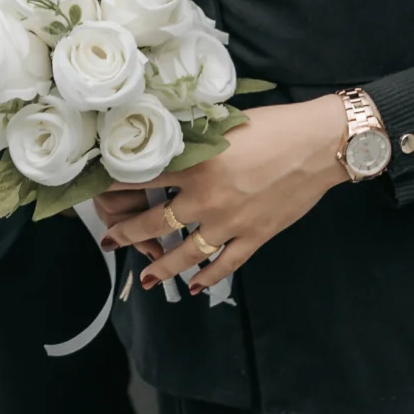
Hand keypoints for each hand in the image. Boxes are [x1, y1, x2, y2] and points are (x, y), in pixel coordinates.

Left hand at [99, 93, 349, 292]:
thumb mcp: (226, 125)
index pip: (143, 177)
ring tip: (145, 278)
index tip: (94, 191)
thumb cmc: (274, 126)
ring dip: (162, 266)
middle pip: (155, 221)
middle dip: (127, 233)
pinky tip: (194, 287)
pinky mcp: (255, 236)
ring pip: (186, 252)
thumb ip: (196, 141)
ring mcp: (231, 223)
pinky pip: (225, 264)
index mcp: (197, 165)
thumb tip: (169, 144)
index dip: (115, 185)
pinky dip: (208, 278)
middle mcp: (208, 198)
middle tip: (108, 241)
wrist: (319, 146)